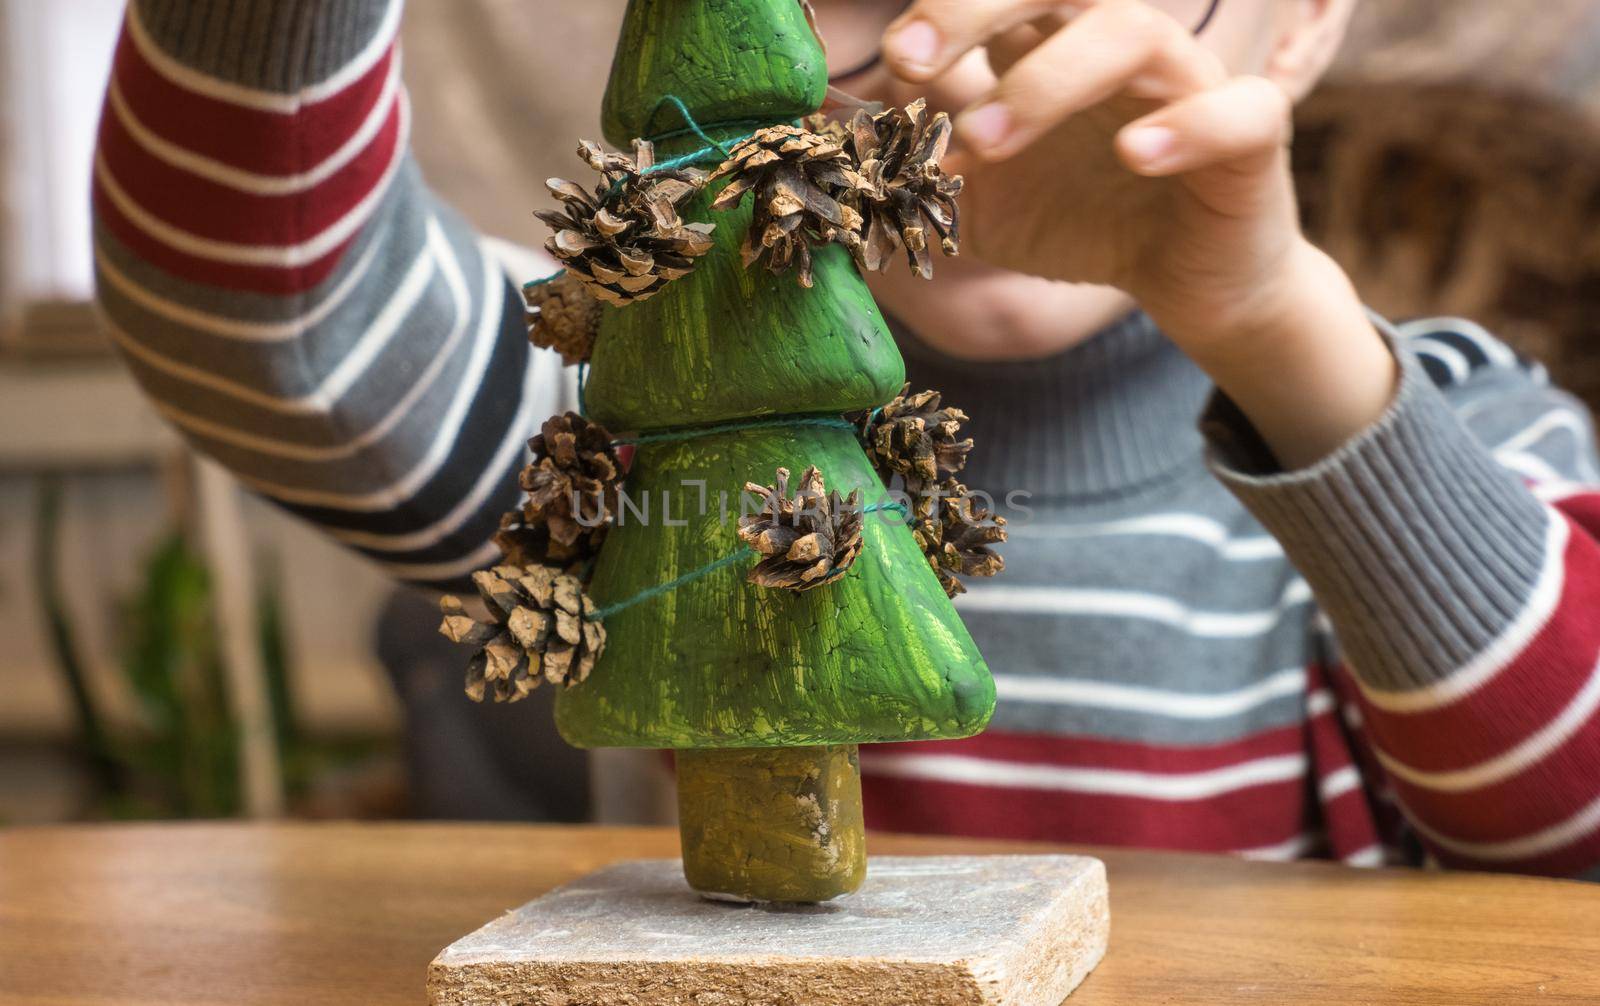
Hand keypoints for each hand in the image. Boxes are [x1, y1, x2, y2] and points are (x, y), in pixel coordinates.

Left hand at [883, 0, 1397, 466]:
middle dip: (975, 8)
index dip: (944, 9)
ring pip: (1134, 35)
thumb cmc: (1083, 222)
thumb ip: (915, 159)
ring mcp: (1190, 81)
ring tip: (987, 137)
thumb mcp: (977, 197)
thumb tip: (829, 128)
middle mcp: (1119, 45)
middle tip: (912, 58)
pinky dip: (1188, 126)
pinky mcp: (1252, 136)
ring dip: (1050, 80)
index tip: (891, 57)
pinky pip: (1238, 111)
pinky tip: (1136, 153)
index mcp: (1052, 45)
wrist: (1186, 285)